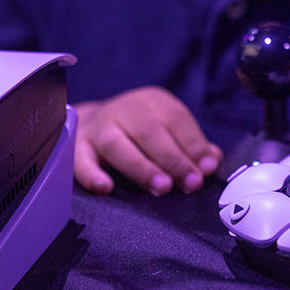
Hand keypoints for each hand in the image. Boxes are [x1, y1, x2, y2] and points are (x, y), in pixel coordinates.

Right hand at [73, 86, 222, 195]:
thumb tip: (213, 160)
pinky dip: (91, 174)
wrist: (93, 122)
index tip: (206, 168)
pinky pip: (80, 159)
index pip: (175, 119)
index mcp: (152, 101)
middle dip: (173, 159)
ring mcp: (97, 126)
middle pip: (149, 131)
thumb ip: (190, 145)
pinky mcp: (76, 145)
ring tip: (162, 187)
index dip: (193, 144)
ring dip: (141, 167)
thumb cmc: (140, 132)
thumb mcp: (167, 130)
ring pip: (116, 144)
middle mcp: (124, 109)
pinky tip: (105, 188)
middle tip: (190, 184)